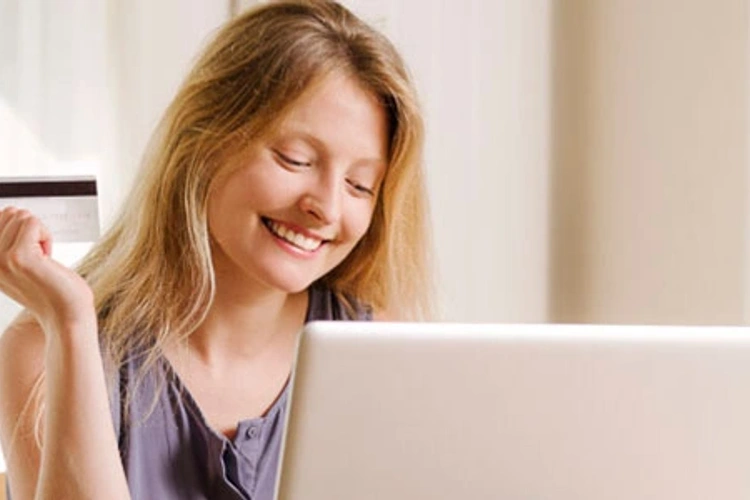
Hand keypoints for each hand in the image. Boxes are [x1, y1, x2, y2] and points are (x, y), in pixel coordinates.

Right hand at [0, 207, 95, 335]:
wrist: (67, 315)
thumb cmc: (52, 289)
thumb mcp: (20, 263)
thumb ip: (8, 240)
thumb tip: (11, 210)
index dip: (22, 230)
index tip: (30, 255)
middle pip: (9, 213)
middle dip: (31, 230)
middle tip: (38, 258)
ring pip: (22, 216)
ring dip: (40, 235)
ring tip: (42, 261)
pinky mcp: (18, 257)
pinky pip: (33, 223)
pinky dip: (46, 237)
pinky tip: (47, 259)